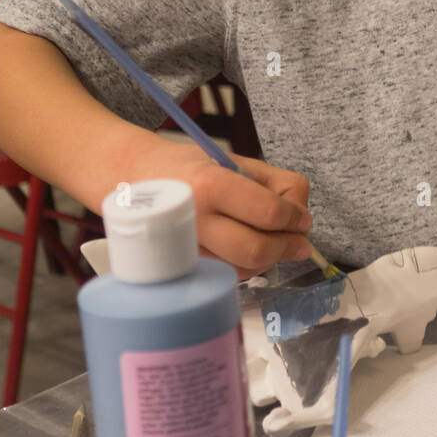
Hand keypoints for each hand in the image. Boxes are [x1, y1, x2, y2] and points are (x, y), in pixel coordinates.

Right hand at [113, 135, 312, 279]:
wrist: (134, 180)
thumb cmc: (191, 168)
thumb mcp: (235, 160)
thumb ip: (277, 184)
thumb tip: (303, 220)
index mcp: (210, 185)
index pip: (268, 213)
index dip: (295, 219)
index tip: (302, 219)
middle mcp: (194, 220)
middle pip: (257, 250)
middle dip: (288, 247)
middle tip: (300, 240)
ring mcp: (184, 250)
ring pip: (246, 269)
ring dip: (271, 258)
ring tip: (272, 238)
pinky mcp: (181, 269)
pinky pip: (229, 275)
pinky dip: (249, 265)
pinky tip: (247, 246)